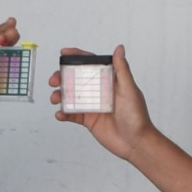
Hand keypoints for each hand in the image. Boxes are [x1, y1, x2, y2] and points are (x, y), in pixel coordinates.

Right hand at [49, 45, 155, 160]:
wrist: (135, 143)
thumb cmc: (136, 116)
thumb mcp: (129, 89)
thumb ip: (121, 69)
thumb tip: (119, 48)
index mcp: (108, 81)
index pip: (91, 65)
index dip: (77, 57)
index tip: (64, 53)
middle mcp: (99, 91)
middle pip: (76, 80)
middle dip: (62, 78)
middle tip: (54, 80)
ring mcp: (92, 106)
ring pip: (71, 97)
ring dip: (60, 95)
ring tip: (55, 98)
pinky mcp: (88, 120)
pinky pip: (72, 115)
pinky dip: (63, 114)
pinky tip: (60, 114)